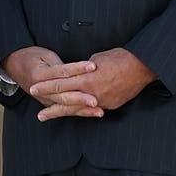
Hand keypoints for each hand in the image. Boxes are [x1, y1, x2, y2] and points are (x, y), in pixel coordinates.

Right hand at [2, 46, 102, 119]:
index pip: (62, 72)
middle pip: (63, 94)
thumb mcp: (44, 55)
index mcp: (39, 74)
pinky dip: (78, 112)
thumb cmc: (31, 56)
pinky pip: (64, 109)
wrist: (13, 65)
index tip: (93, 67)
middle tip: (96, 100)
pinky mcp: (48, 103)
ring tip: (99, 111)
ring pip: (65, 105)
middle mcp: (40, 89)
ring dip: (82, 109)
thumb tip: (78, 73)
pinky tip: (91, 114)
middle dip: (81, 98)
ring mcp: (43, 98)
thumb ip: (60, 66)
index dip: (78, 69)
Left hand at [29, 47, 155, 117]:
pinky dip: (82, 110)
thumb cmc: (118, 57)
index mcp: (86, 78)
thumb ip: (83, 70)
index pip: (61, 84)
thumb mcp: (96, 58)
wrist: (142, 67)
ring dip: (63, 113)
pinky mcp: (111, 105)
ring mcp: (102, 101)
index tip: (34, 88)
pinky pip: (93, 109)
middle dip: (51, 107)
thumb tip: (77, 74)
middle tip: (38, 114)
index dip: (47, 86)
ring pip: (79, 109)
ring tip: (48, 118)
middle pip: (67, 101)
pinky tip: (74, 112)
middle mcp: (92, 93)